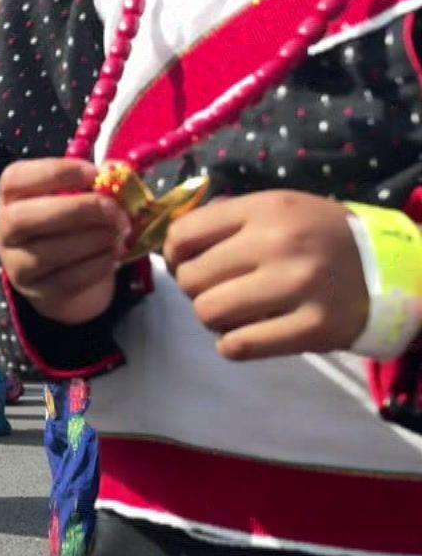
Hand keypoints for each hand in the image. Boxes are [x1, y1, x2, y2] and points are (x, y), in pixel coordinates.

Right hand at [0, 158, 130, 325]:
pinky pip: (69, 279)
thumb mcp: (76, 195)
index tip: (95, 174)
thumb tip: (117, 171)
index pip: (16, 178)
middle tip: (114, 209)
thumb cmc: (71, 222)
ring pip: (50, 252)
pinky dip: (99, 264)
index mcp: (11, 196)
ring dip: (95, 239)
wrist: (63, 272)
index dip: (57, 172)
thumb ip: (95, 180)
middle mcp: (6, 230)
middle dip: (78, 209)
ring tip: (121, 232)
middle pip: (26, 218)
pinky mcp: (39, 292)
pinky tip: (115, 254)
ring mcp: (18, 264)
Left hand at [164, 190, 366, 360]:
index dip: (174, 256)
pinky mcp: (312, 328)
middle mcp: (279, 243)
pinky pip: (236, 346)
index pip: (182, 236)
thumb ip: (224, 220)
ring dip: (214, 319)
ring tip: (238, 311)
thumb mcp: (277, 210)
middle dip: (197, 289)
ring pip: (208, 313)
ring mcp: (297, 286)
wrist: (387, 268)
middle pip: (190, 280)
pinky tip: (251, 332)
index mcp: (266, 209)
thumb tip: (168, 248)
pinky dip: (233, 344)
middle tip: (221, 290)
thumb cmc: (317, 238)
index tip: (188, 264)